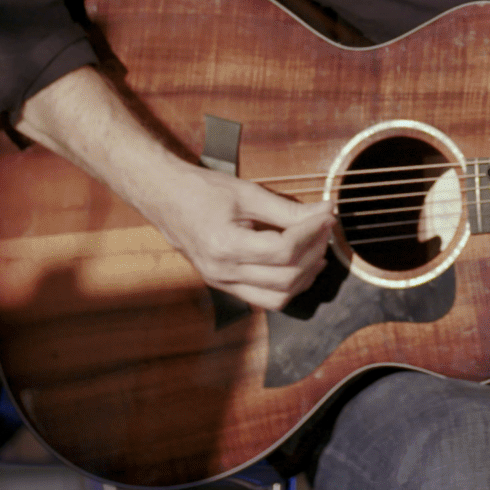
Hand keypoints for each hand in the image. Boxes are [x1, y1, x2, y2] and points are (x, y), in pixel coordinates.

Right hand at [136, 164, 338, 312]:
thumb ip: (287, 208)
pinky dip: (286, 286)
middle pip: (286, 279)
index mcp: (225, 246)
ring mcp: (221, 282)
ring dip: (304, 278)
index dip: (312, 233)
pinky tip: (298, 265)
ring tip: (317, 251)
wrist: (163, 197)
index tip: (326, 215)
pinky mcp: (222, 284)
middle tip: (324, 230)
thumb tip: (324, 212)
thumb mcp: (246, 193)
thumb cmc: (199, 190)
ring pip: (277, 299)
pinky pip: (263, 298)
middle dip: (314, 254)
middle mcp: (222, 272)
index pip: (284, 251)